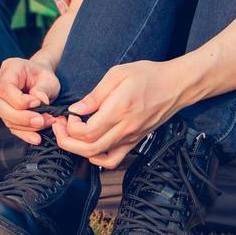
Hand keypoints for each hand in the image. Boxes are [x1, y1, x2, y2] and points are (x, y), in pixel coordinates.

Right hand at [0, 56, 60, 144]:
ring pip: (4, 118)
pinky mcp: (4, 113)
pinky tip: (36, 138)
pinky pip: (10, 126)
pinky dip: (24, 134)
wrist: (39, 81)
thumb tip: (40, 101)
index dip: (19, 100)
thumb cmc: (42, 77)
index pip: (4, 88)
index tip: (38, 103)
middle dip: (21, 117)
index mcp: (9, 69)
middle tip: (41, 120)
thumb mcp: (48, 78)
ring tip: (45, 123)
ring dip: (26, 126)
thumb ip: (44, 88)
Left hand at [51, 60, 186, 168]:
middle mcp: (124, 128)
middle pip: (88, 148)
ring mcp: (130, 138)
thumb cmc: (149, 76)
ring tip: (70, 134)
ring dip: (78, 149)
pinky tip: (90, 147)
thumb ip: (95, 95)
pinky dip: (97, 159)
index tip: (68, 114)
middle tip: (59, 126)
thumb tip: (76, 110)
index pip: (87, 131)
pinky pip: (113, 160)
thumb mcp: (118, 74)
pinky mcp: (134, 141)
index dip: (70, 127)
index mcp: (119, 110)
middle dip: (66, 140)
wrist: (176, 85)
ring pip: (98, 157)